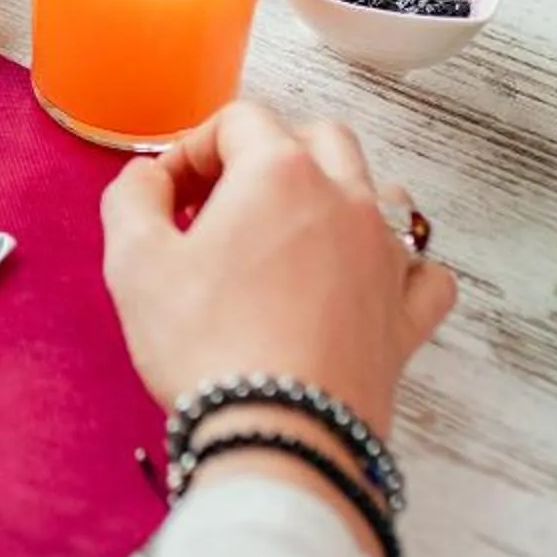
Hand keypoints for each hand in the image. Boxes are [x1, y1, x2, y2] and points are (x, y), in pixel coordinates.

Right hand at [101, 102, 457, 443]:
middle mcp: (347, 200)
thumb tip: (148, 178)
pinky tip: (363, 282)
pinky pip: (423, 270)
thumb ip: (133, 197)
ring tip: (289, 237)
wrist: (278, 435)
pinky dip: (399, 265)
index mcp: (280, 173)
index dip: (191, 150)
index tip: (166, 197)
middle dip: (266, 155)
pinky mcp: (406, 317)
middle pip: (317, 138)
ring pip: (380, 190)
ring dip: (336, 195)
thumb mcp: (135, 262)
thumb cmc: (207, 348)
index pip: (238, 121)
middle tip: (221, 207)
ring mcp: (386, 258)